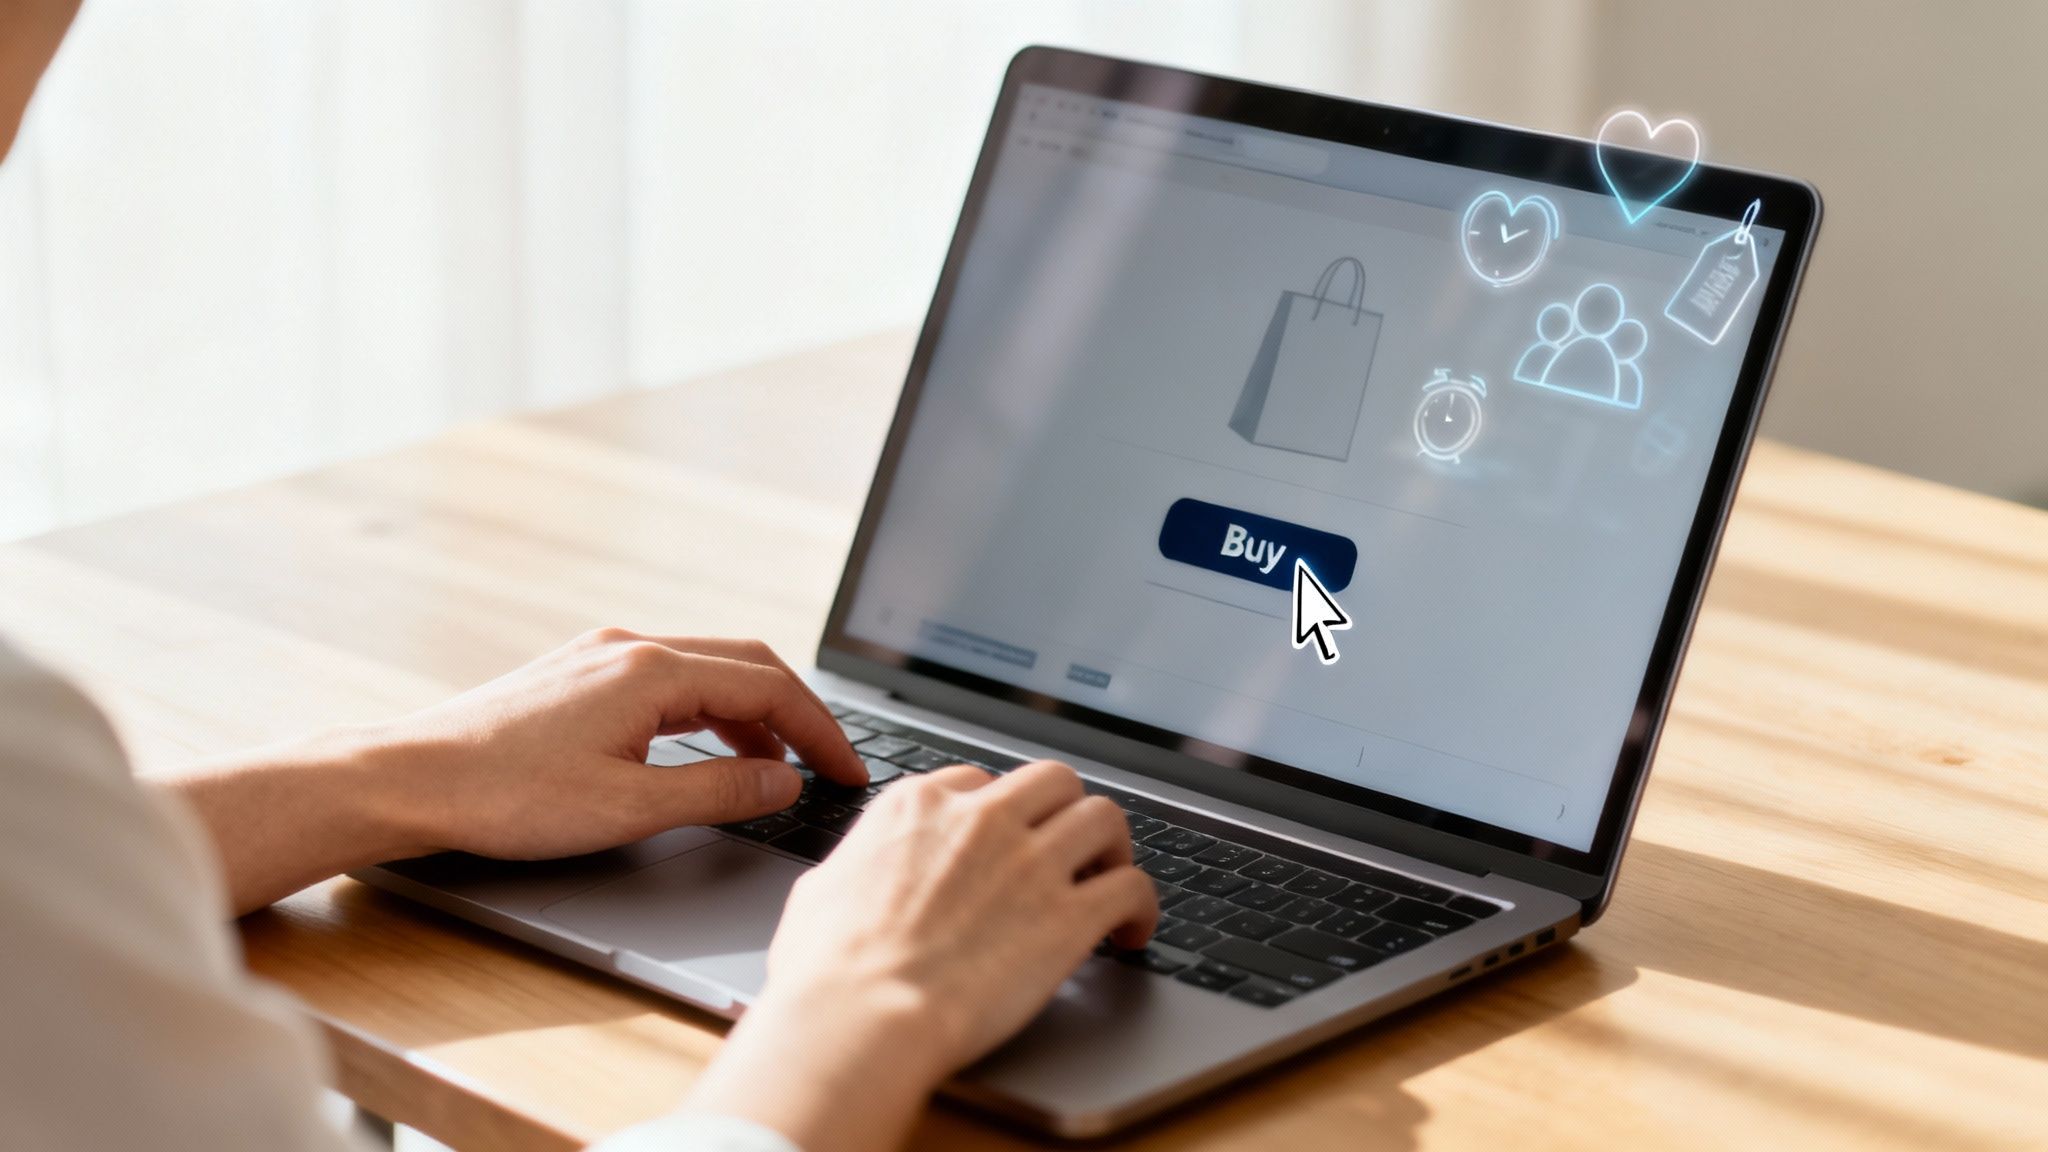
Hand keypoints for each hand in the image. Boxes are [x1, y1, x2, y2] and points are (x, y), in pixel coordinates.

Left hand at [164, 628, 866, 912]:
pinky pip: (667, 679)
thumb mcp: (629, 808)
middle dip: (798, 714)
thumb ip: (719, 792)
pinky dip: (706, 712)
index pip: (769, 687)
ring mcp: (599, 654)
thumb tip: (784, 783)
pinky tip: (703, 753)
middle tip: (829, 765)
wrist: (407, 780)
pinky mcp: (576, 674)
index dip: (821, 732)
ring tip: (773, 771)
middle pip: (746, 663)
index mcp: (651, 670)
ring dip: (752, 715)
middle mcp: (630, 645)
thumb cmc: (506, 797)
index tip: (848, 772)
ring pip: (706, 669)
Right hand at [688, 761, 1156, 1151]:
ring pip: (1105, 817)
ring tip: (1108, 879)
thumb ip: (856, 868)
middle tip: (1067, 849)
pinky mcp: (1070, 916)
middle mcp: (982, 820)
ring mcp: (1031, 863)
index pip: (980, 781)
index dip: (999, 814)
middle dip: (1064, 811)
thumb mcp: (820, 891)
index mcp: (920, 807)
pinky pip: (1133, 887)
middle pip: (1053, 781)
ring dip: (1112, 848)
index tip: (1006, 842)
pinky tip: (1132, 931)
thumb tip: (852, 879)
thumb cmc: (827, 969)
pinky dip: (1142, 906)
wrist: (860, 1015)